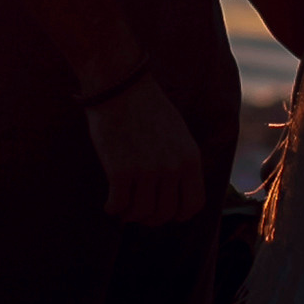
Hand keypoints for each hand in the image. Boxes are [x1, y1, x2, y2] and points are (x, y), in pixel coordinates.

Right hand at [86, 70, 206, 226]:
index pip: (193, 205)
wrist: (119, 85)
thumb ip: (180, 163)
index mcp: (190, 159)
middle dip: (150, 218)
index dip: (177, 214)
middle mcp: (172, 168)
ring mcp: (147, 171)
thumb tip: (173, 193)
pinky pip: (119, 206)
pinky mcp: (120, 171)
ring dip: (130, 215)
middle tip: (137, 210)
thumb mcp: (178, 134)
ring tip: (123, 206)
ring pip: (141, 214)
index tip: (163, 210)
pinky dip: (113, 209)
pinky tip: (109, 203)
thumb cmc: (146, 107)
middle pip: (165, 214)